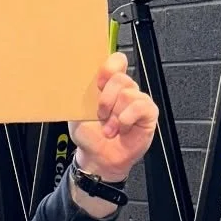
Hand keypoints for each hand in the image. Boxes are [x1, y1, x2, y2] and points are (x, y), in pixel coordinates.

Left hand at [71, 53, 157, 182]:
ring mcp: (137, 101)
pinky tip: (122, 130)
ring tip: (109, 129)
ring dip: (114, 116)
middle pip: (121, 78)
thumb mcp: (76, 112)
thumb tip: (71, 80)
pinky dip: (126, 119)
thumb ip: (77, 94)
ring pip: (128, 94)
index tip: (99, 82)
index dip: (109, 67)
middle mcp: (125, 90)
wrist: (98, 159)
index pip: (117, 61)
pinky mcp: (148, 113)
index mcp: (108, 85)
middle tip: (100, 116)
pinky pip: (140, 107)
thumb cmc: (89, 135)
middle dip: (106, 100)